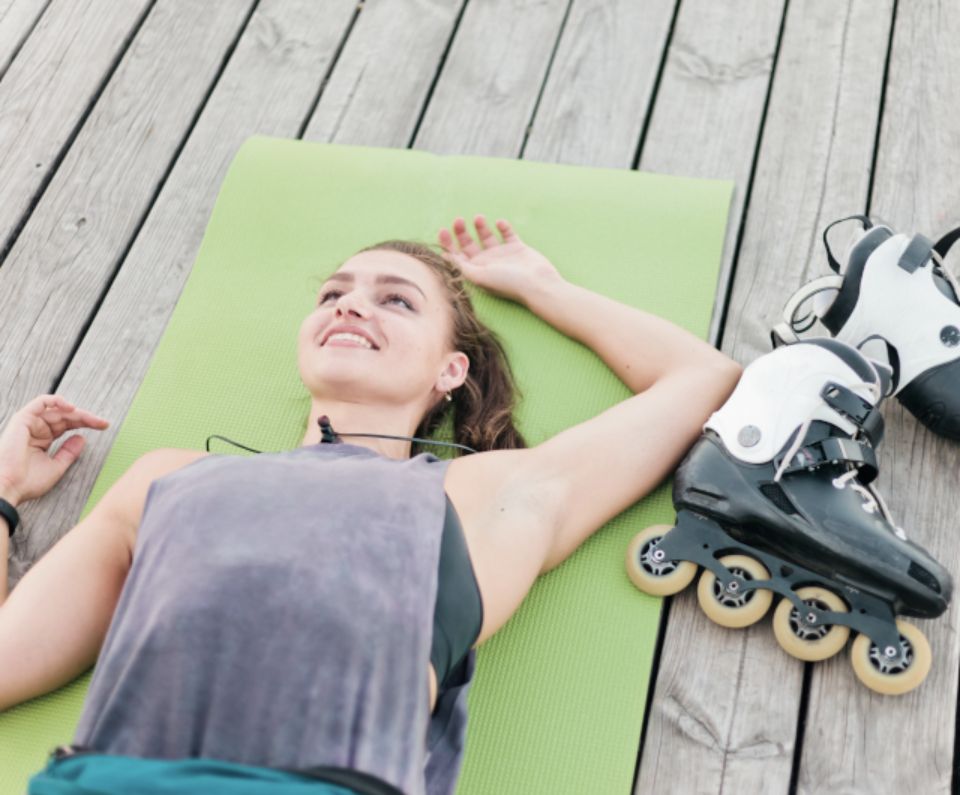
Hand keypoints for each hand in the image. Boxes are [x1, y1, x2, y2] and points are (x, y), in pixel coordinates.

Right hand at [0, 395, 109, 505]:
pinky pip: (41, 402)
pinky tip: (72, 408)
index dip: (86, 423)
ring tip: (92, 420)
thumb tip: (82, 437)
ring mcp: (29, 423)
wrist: (9, 487)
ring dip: (76, 412)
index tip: (104, 425)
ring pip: (57, 410)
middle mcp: (36, 429)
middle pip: (65, 416)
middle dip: (86, 418)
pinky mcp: (23, 419)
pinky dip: (57, 401)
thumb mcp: (56, 467)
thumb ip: (69, 452)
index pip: (67, 425)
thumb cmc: (27, 482)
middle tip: (103, 423)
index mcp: (42, 439)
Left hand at [438, 215, 563, 305]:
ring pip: (487, 237)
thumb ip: (462, 267)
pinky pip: (507, 234)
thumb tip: (446, 257)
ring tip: (478, 218)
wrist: (537, 283)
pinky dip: (503, 226)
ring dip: (481, 227)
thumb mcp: (479, 276)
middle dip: (461, 232)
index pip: (457, 256)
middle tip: (458, 220)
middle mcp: (487, 262)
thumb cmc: (508, 283)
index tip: (443, 230)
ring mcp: (502, 255)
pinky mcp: (517, 248)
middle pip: (469, 244)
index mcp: (476, 271)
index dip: (447, 244)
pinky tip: (500, 223)